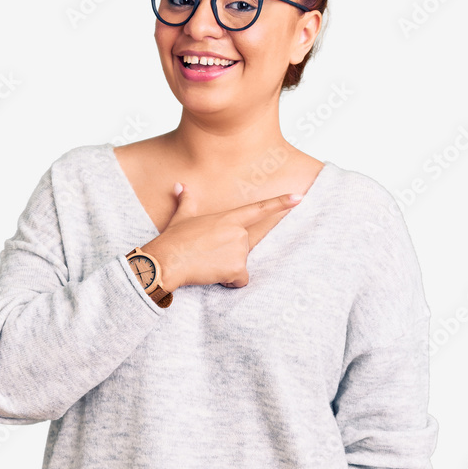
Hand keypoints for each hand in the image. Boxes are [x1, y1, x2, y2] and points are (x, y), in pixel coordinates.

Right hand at [141, 182, 301, 290]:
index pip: (260, 209)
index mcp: (228, 218)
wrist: (168, 260)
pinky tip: (212, 276)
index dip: (281, 202)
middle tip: (207, 253)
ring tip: (206, 263)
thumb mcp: (182, 217)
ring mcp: (239, 250)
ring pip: (241, 265)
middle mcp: (238, 233)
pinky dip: (229, 282)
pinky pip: (240, 280)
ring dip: (227, 268)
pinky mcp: (237, 268)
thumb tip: (180, 186)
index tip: (299, 197)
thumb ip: (187, 201)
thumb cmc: (174, 239)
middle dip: (228, 253)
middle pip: (244, 246)